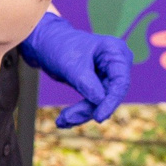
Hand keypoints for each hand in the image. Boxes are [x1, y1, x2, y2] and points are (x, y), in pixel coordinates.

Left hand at [20, 11, 132, 127]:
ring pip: (100, 102)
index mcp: (115, 52)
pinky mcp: (97, 85)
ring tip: (61, 121)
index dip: (111, 102)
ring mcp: (107, 75)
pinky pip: (92, 103)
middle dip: (88, 109)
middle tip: (66, 119)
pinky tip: (63, 121)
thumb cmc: (59, 46)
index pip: (120, 82)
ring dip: (80, 114)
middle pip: (110, 95)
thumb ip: (86, 82)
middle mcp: (116, 64)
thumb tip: (99, 101)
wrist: (45, 44)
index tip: (98, 117)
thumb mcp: (70, 65)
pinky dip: (78, 112)